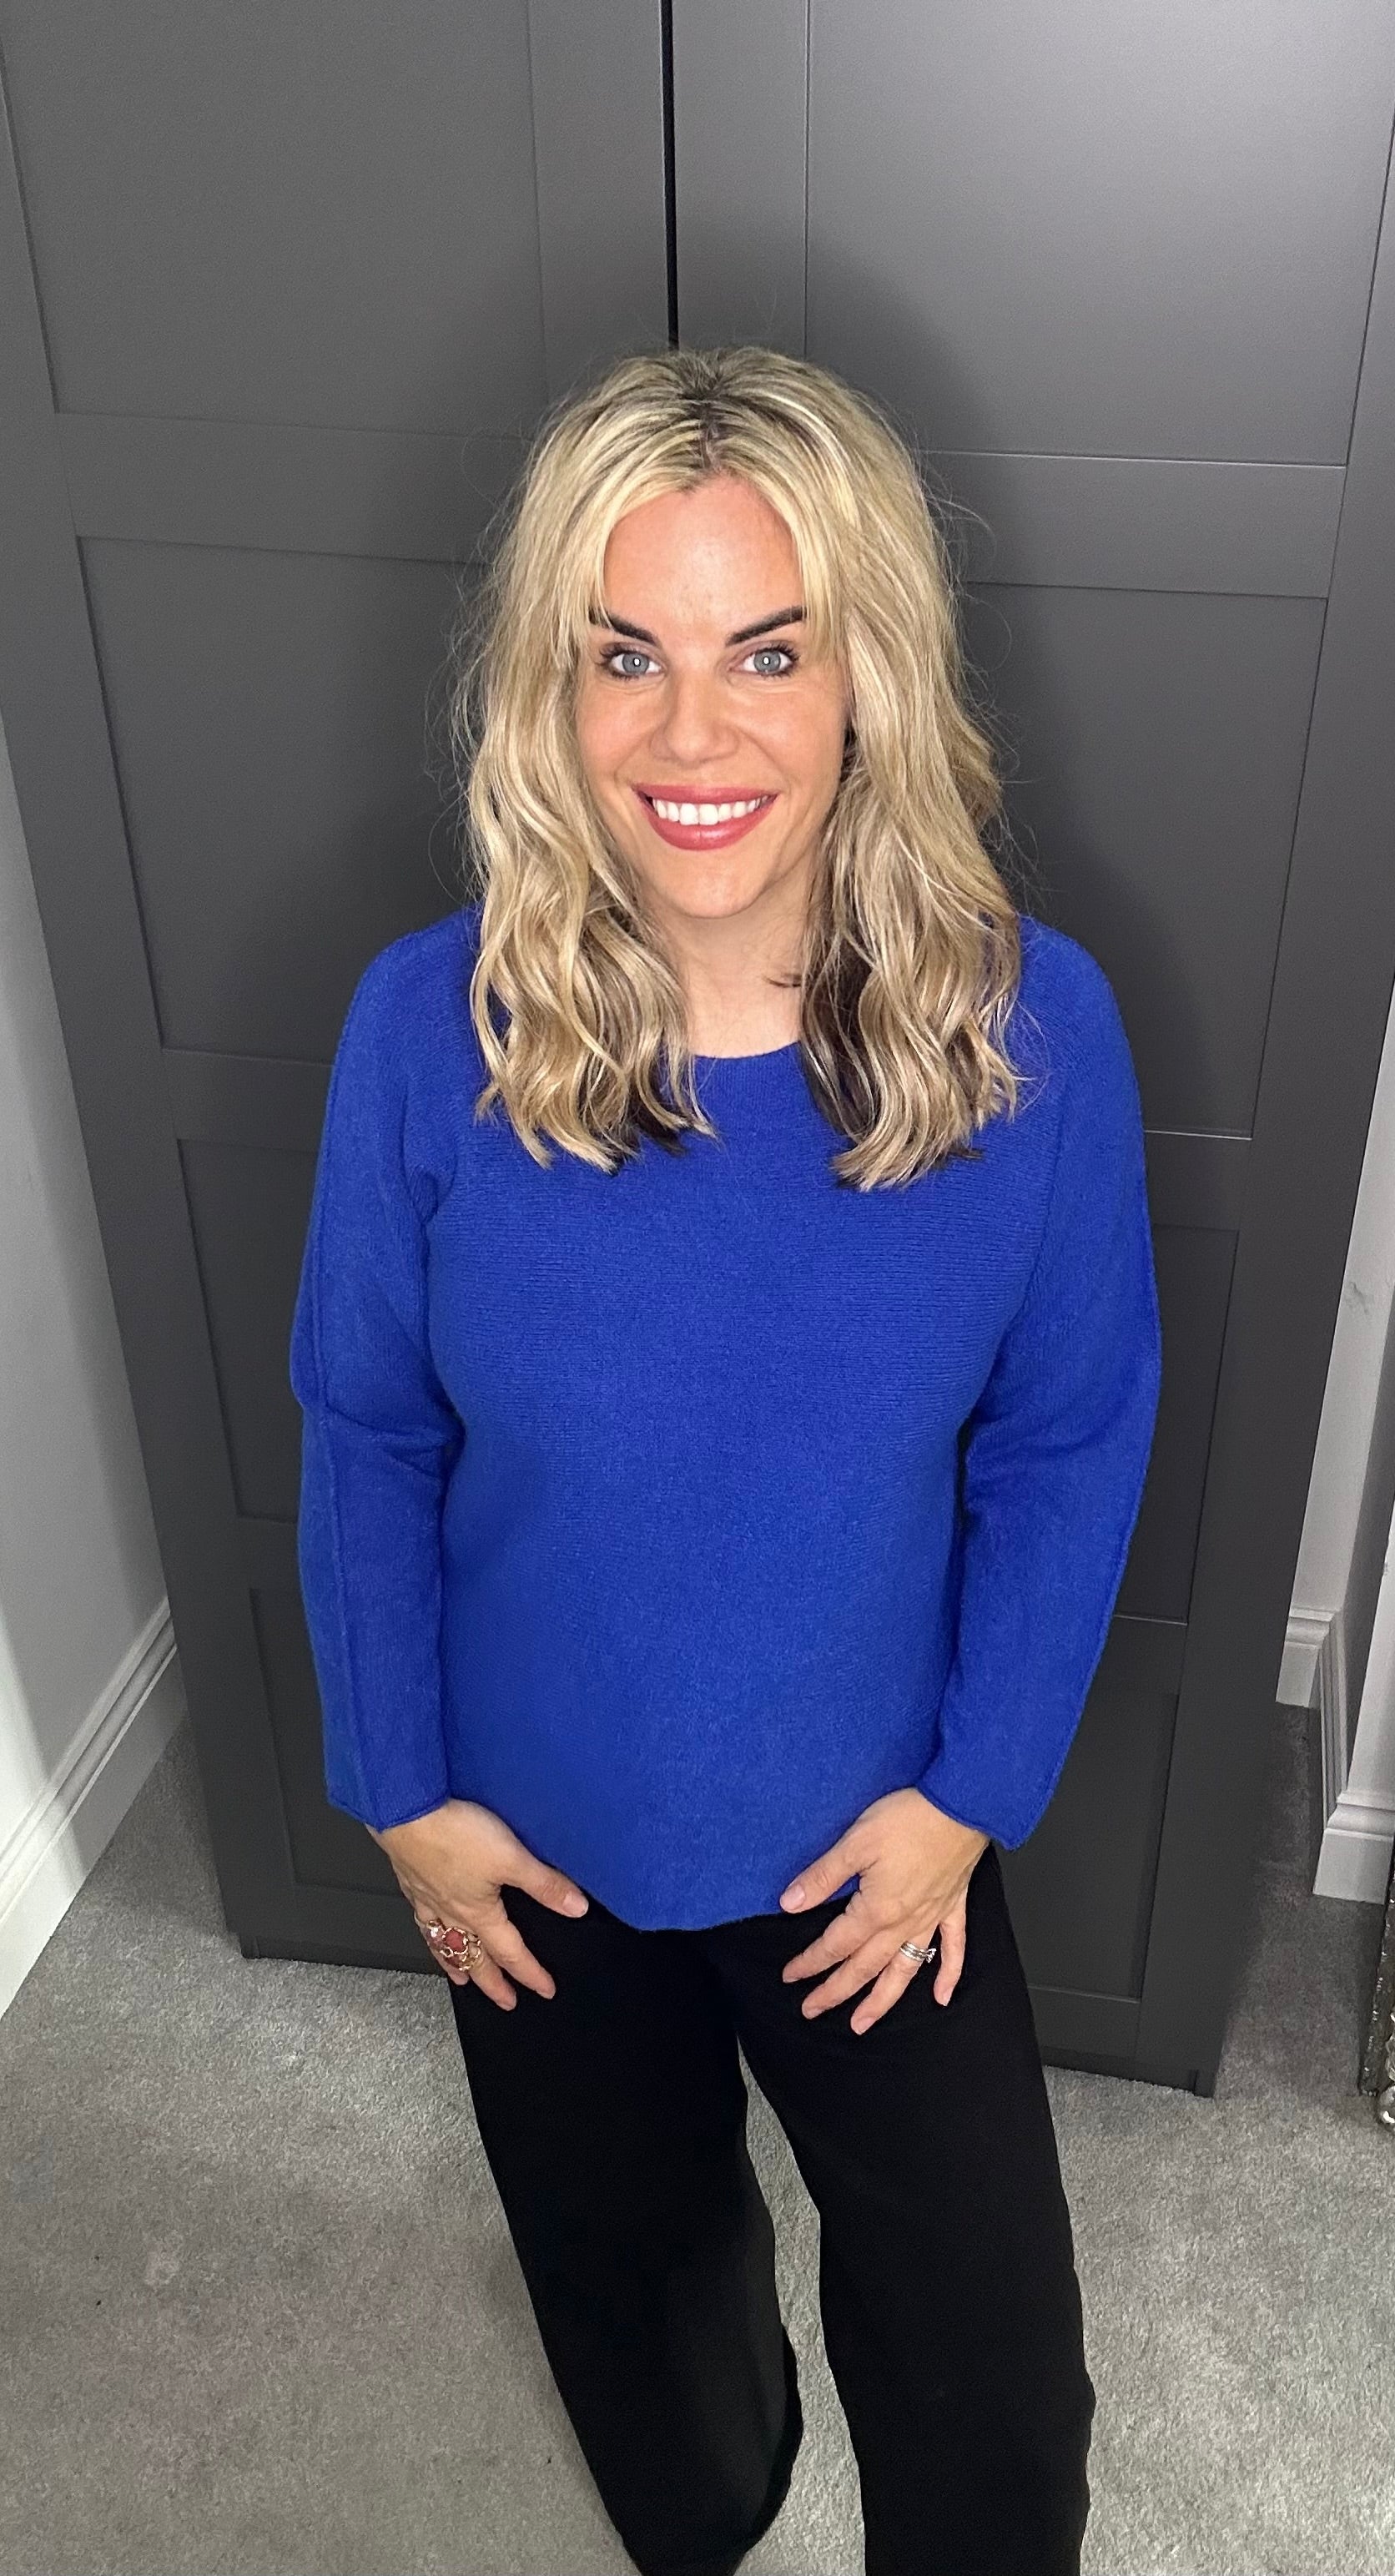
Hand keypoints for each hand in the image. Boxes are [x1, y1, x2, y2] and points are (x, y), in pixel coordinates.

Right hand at [368, 1798, 588, 2008]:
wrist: (405, 1814)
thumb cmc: (453, 1834)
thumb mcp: (511, 1858)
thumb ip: (545, 1884)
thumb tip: (576, 1908)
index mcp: (479, 1912)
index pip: (511, 1953)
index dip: (530, 1973)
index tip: (544, 1990)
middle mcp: (452, 1913)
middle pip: (475, 1958)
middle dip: (493, 1983)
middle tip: (505, 2001)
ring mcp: (429, 1900)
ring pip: (445, 1943)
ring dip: (457, 1964)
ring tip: (461, 1979)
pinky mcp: (412, 1882)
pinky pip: (421, 1921)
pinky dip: (429, 1935)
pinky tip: (429, 1929)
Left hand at [778, 1788, 989, 2033]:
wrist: (962, 1806)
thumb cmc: (910, 1819)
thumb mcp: (855, 1842)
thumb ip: (822, 1877)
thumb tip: (789, 1904)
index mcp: (876, 1910)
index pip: (835, 1944)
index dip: (810, 1962)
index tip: (791, 1976)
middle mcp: (903, 1923)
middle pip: (864, 1967)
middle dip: (836, 1992)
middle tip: (812, 2010)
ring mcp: (931, 1918)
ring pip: (903, 1970)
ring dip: (882, 2000)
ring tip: (863, 2023)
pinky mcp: (953, 1907)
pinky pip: (952, 1950)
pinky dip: (947, 1976)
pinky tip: (941, 1997)